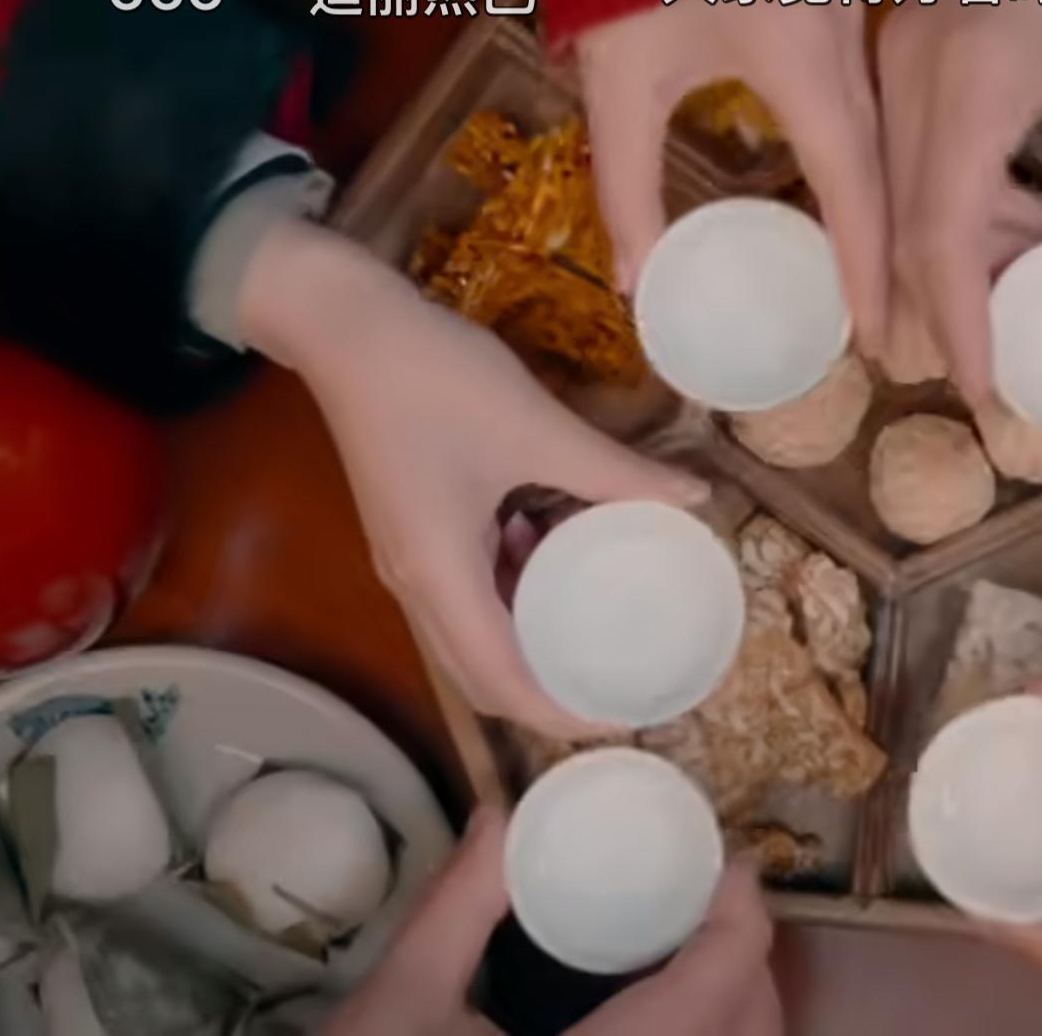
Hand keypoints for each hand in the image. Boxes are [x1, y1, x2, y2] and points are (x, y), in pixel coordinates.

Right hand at [239, 218, 708, 737]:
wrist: (346, 325)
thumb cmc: (436, 377)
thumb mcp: (537, 426)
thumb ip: (615, 471)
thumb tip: (695, 495)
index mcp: (441, 577)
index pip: (502, 684)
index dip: (564, 714)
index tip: (628, 716)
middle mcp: (417, 585)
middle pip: (483, 674)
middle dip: (552, 690)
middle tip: (622, 683)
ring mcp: (409, 559)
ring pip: (475, 629)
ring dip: (532, 634)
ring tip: (601, 621)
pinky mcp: (411, 530)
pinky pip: (467, 586)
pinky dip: (513, 587)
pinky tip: (555, 545)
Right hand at [323, 808, 781, 1035]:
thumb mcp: (400, 1002)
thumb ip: (457, 907)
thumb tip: (498, 819)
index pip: (717, 989)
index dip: (741, 919)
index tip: (730, 866)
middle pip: (749, 1031)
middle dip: (748, 963)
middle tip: (712, 904)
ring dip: (735, 1012)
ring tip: (696, 960)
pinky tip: (667, 1019)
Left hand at [576, 0, 890, 348]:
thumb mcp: (619, 76)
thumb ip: (626, 181)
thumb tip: (634, 279)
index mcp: (800, 57)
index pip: (850, 183)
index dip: (866, 264)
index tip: (877, 333)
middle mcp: (844, 36)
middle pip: (880, 158)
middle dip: (887, 244)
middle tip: (889, 319)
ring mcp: (850, 7)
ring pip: (881, 122)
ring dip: (882, 196)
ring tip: (878, 269)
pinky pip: (870, 86)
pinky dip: (869, 148)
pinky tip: (857, 184)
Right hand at [879, 0, 1041, 402]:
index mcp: (967, 98)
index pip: (942, 252)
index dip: (960, 338)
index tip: (983, 404)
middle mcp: (911, 86)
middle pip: (910, 235)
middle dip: (952, 313)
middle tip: (1004, 373)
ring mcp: (898, 59)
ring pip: (910, 193)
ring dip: (969, 251)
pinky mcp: (907, 40)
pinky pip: (919, 148)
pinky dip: (967, 195)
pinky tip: (1037, 209)